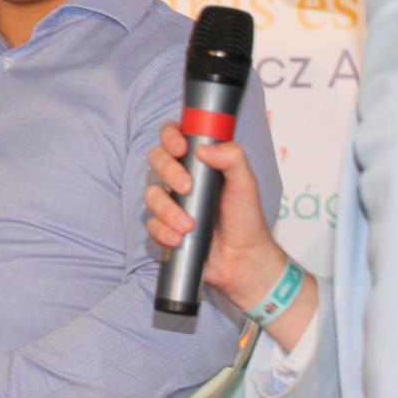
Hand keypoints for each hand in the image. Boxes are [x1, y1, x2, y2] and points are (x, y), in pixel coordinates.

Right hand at [145, 122, 288, 310]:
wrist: (243, 260)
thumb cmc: (246, 219)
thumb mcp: (246, 184)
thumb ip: (233, 158)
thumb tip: (204, 149)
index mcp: (200, 162)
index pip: (175, 137)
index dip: (170, 136)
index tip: (180, 147)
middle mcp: (181, 178)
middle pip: (157, 160)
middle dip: (168, 171)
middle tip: (186, 187)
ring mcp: (171, 203)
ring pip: (151, 194)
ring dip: (168, 209)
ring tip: (189, 225)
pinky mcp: (164, 226)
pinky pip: (151, 223)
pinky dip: (163, 231)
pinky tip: (179, 238)